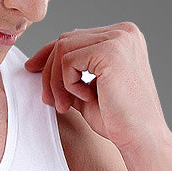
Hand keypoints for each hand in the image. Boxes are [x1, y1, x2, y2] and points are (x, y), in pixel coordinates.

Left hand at [23, 21, 170, 154]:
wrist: (140, 138)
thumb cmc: (118, 121)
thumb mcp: (88, 94)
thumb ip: (71, 78)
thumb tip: (42, 69)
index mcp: (121, 38)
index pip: (75, 37)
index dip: (48, 53)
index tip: (31, 70)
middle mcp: (123, 32)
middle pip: (65, 40)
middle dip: (49, 72)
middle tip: (50, 101)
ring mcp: (118, 39)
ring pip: (63, 49)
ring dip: (55, 82)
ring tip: (65, 106)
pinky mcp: (110, 51)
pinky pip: (67, 61)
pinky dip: (68, 84)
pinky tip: (85, 98)